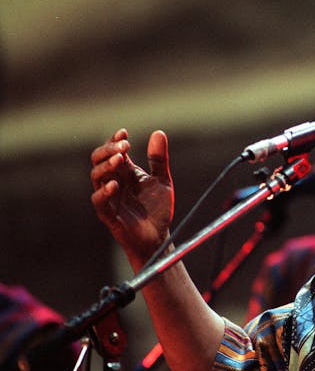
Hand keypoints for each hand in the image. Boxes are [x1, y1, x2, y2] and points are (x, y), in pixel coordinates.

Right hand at [90, 128, 173, 263]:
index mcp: (125, 172)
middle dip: (109, 150)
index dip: (115, 141)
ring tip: (120, 158)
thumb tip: (158, 132)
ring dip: (106, 165)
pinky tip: (115, 184)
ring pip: (96, 176)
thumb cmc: (157, 210)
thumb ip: (159, 160)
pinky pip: (99, 201)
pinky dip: (104, 191)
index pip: (113, 152)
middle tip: (124, 145)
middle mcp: (114, 181)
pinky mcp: (108, 214)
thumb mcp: (163, 181)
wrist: (157, 237)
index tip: (124, 133)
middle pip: (99, 160)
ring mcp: (109, 197)